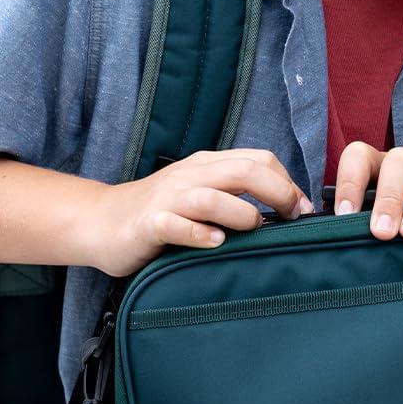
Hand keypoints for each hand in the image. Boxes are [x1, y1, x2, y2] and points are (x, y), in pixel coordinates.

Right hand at [87, 148, 311, 275]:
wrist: (100, 220)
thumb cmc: (159, 213)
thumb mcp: (201, 194)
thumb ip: (235, 195)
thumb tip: (286, 210)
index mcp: (207, 166)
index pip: (259, 159)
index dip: (288, 182)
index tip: (302, 210)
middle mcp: (190, 177)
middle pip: (243, 172)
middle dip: (278, 194)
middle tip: (292, 220)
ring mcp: (167, 199)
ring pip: (212, 197)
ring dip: (241, 214)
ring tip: (252, 230)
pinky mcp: (148, 224)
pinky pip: (175, 225)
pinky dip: (199, 234)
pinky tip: (214, 244)